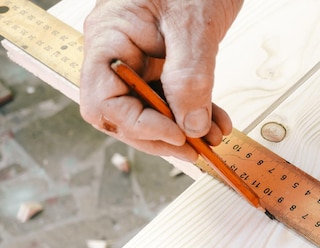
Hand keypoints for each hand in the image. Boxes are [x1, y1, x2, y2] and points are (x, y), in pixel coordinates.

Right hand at [80, 0, 242, 160]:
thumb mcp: (193, 25)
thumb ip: (189, 77)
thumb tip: (189, 126)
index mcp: (110, 41)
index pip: (103, 103)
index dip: (137, 127)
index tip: (175, 136)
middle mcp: (119, 56)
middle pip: (125, 115)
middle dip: (162, 137)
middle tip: (195, 150)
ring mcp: (141, 62)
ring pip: (152, 113)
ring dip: (184, 132)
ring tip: (213, 138)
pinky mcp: (165, 66)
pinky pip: (174, 100)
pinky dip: (195, 115)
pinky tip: (216, 123)